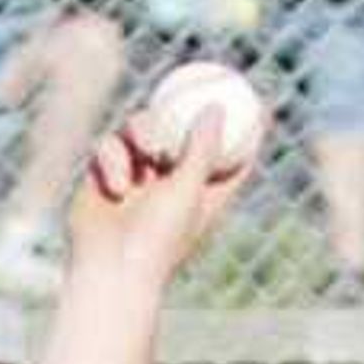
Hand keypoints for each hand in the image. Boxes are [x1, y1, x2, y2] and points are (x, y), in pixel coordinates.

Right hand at [73, 87, 263, 282]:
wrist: (111, 264)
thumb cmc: (158, 236)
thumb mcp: (186, 189)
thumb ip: (202, 149)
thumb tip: (216, 108)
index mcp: (206, 194)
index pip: (232, 158)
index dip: (244, 132)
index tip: (256, 104)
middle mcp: (174, 183)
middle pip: (180, 134)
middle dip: (175, 116)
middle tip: (178, 99)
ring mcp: (139, 177)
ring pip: (139, 131)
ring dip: (139, 135)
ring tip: (143, 153)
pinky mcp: (106, 173)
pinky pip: (108, 146)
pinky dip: (112, 161)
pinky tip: (116, 186)